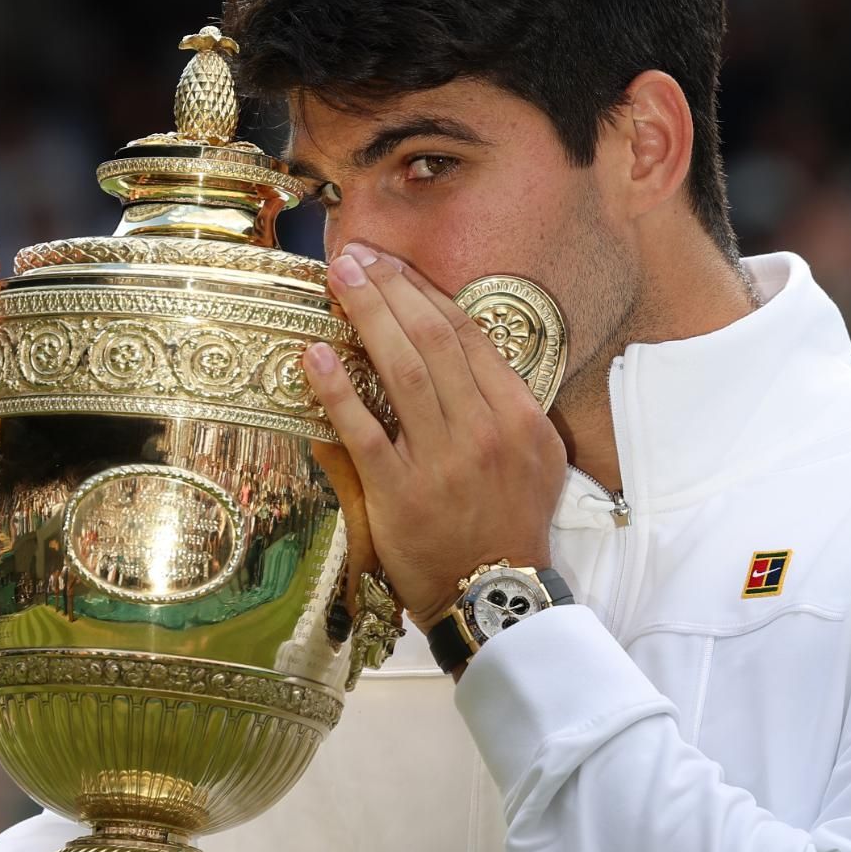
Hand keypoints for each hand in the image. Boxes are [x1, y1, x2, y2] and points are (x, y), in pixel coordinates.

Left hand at [303, 242, 566, 632]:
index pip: (467, 336)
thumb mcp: (537, 458)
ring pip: (400, 373)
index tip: (394, 266)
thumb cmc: (511, 523)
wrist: (495, 594)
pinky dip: (337, 391)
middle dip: (390, 291)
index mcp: (519, 416)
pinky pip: (363, 432)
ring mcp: (442, 462)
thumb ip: (506, 404)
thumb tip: (466, 351)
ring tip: (338, 281)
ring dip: (366, 318)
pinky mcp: (401, 493)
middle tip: (356, 257)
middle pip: (431, 341)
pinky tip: (313, 357)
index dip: (426, 293)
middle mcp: (483, 430)